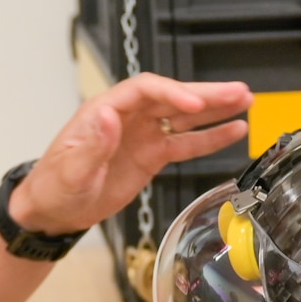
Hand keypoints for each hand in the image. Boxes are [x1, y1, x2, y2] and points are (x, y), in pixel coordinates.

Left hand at [10, 73, 253, 233]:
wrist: (55, 210)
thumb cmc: (55, 186)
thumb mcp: (70, 170)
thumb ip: (91, 145)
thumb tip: (108, 116)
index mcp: (104, 111)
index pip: (144, 91)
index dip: (171, 94)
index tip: (193, 103)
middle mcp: (128, 117)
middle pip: (171, 97)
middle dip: (204, 94)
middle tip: (237, 91)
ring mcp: (143, 134)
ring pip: (184, 116)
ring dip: (214, 109)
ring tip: (245, 101)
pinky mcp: (153, 155)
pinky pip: (186, 143)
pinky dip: (210, 138)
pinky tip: (233, 130)